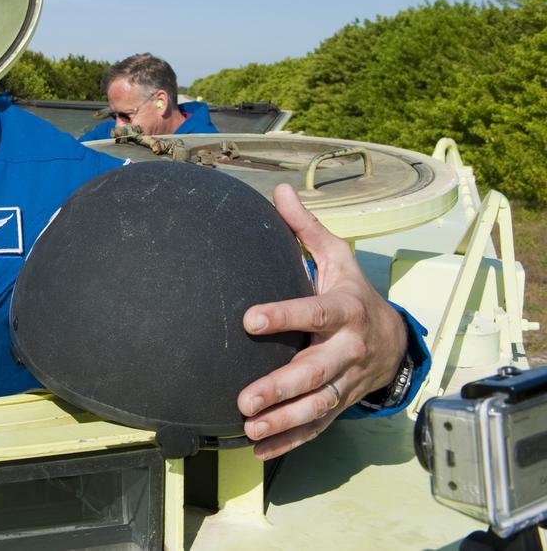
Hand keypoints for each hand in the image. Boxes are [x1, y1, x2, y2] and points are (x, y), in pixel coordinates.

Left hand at [237, 184, 406, 458]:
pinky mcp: (340, 403)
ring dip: (284, 421)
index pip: (314, 313)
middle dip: (282, 387)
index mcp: (345, 309)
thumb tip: (278, 191)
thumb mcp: (337, 257)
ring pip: (317, 406)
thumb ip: (305, 228)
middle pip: (317, 372)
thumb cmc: (354, 291)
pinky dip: (290, 441)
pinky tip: (259, 449)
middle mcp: (348, 349)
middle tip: (245, 398)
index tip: (250, 318)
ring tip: (249, 426)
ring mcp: (346, 382)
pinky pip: (317, 427)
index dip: (284, 315)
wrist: (395, 340)